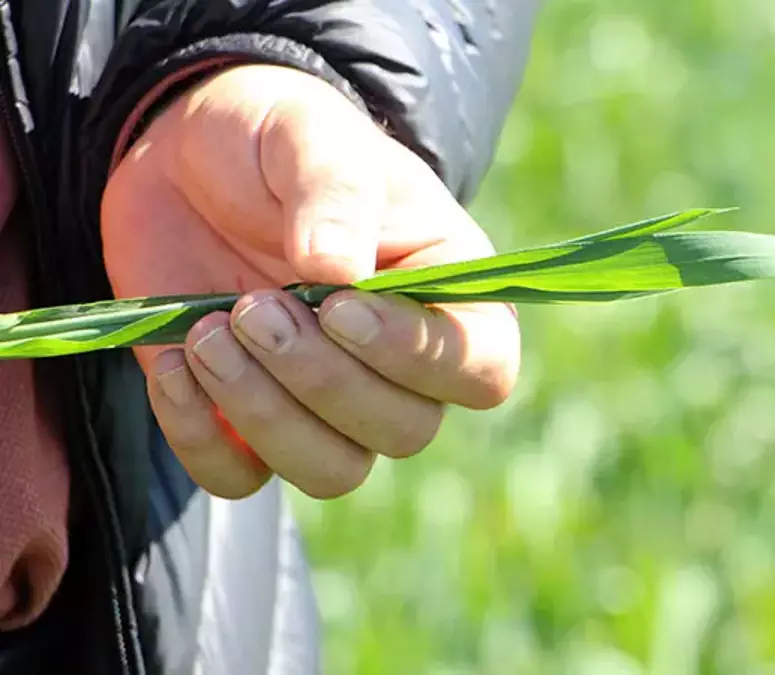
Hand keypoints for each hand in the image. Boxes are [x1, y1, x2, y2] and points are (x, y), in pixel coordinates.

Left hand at [100, 64, 519, 499]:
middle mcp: (403, 365)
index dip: (418, 356)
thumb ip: (336, 192)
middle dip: (322, 380)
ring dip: (265, 414)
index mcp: (448, 293)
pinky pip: (242, 477)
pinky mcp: (250, 424)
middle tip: (254, 307)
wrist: (187, 159)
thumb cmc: (275, 140)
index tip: (339, 307)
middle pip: (405, 430)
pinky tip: (174, 364)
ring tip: (210, 333)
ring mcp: (328, 403)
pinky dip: (201, 436)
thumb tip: (336, 272)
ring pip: (333, 470)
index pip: (480, 368)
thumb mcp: (311, 134)